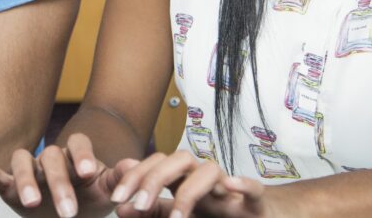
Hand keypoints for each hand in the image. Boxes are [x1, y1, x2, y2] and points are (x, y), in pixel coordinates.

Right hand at [0, 133, 139, 217]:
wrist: (69, 213)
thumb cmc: (89, 198)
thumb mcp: (106, 191)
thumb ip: (118, 178)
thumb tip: (135, 165)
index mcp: (75, 156)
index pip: (78, 144)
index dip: (81, 156)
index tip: (88, 173)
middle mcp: (50, 158)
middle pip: (50, 157)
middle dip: (59, 184)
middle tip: (69, 212)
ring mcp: (28, 168)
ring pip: (21, 161)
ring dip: (26, 180)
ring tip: (33, 203)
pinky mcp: (8, 183)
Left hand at [105, 150, 281, 217]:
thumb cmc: (211, 215)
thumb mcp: (175, 215)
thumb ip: (150, 211)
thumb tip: (120, 207)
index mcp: (183, 178)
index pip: (155, 164)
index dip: (133, 178)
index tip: (116, 199)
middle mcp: (204, 177)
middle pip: (178, 159)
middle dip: (155, 179)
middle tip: (138, 205)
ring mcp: (229, 189)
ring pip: (211, 170)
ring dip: (190, 191)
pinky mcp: (254, 204)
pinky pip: (254, 188)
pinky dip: (244, 185)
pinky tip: (229, 185)